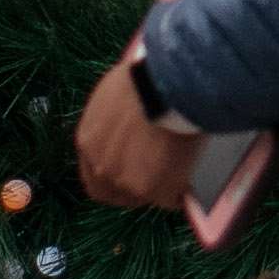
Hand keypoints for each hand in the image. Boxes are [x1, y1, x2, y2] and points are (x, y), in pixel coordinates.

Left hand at [74, 48, 204, 221]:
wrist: (167, 86)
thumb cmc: (144, 78)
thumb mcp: (113, 99)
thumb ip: (112, 126)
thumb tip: (127, 131)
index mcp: (89, 143)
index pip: (93, 177)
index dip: (111, 181)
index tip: (126, 178)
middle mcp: (102, 168)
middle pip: (114, 195)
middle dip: (134, 192)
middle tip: (154, 184)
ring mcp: (127, 182)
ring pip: (144, 197)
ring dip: (158, 190)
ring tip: (177, 179)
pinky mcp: (154, 191)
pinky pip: (170, 199)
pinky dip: (180, 194)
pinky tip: (190, 183)